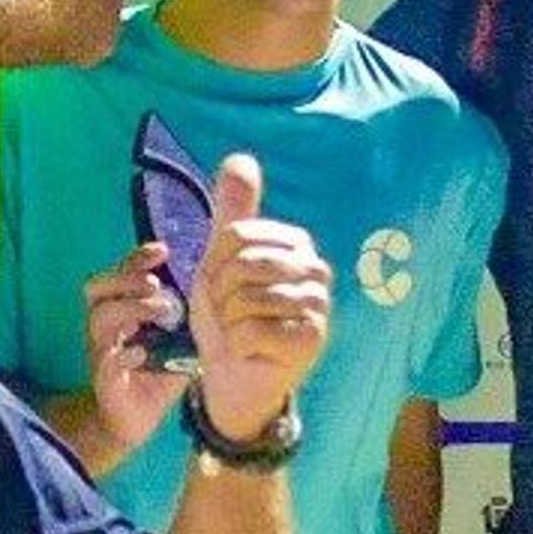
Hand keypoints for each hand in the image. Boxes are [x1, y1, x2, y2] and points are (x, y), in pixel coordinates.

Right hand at [78, 240, 191, 454]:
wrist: (133, 422)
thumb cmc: (155, 375)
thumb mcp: (175, 339)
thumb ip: (186, 315)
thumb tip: (215, 285)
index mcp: (119, 313)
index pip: (118, 275)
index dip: (135, 259)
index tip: (162, 251)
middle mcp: (105, 328)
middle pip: (97, 288)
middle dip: (126, 279)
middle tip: (155, 283)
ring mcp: (101, 352)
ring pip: (100, 319)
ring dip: (131, 308)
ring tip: (161, 312)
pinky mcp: (106, 380)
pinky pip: (107, 361)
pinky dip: (125, 353)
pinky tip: (143, 353)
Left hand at [182, 153, 330, 441]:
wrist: (234, 375)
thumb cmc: (229, 316)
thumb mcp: (220, 259)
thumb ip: (232, 211)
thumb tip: (240, 158)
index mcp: (295, 244)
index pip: (235, 235)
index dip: (214, 264)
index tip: (223, 285)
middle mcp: (316, 270)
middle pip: (242, 264)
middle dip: (219, 294)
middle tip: (229, 313)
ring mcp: (318, 306)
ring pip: (246, 299)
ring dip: (228, 321)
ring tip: (239, 331)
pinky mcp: (311, 341)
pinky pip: (251, 330)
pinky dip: (237, 344)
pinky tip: (249, 350)